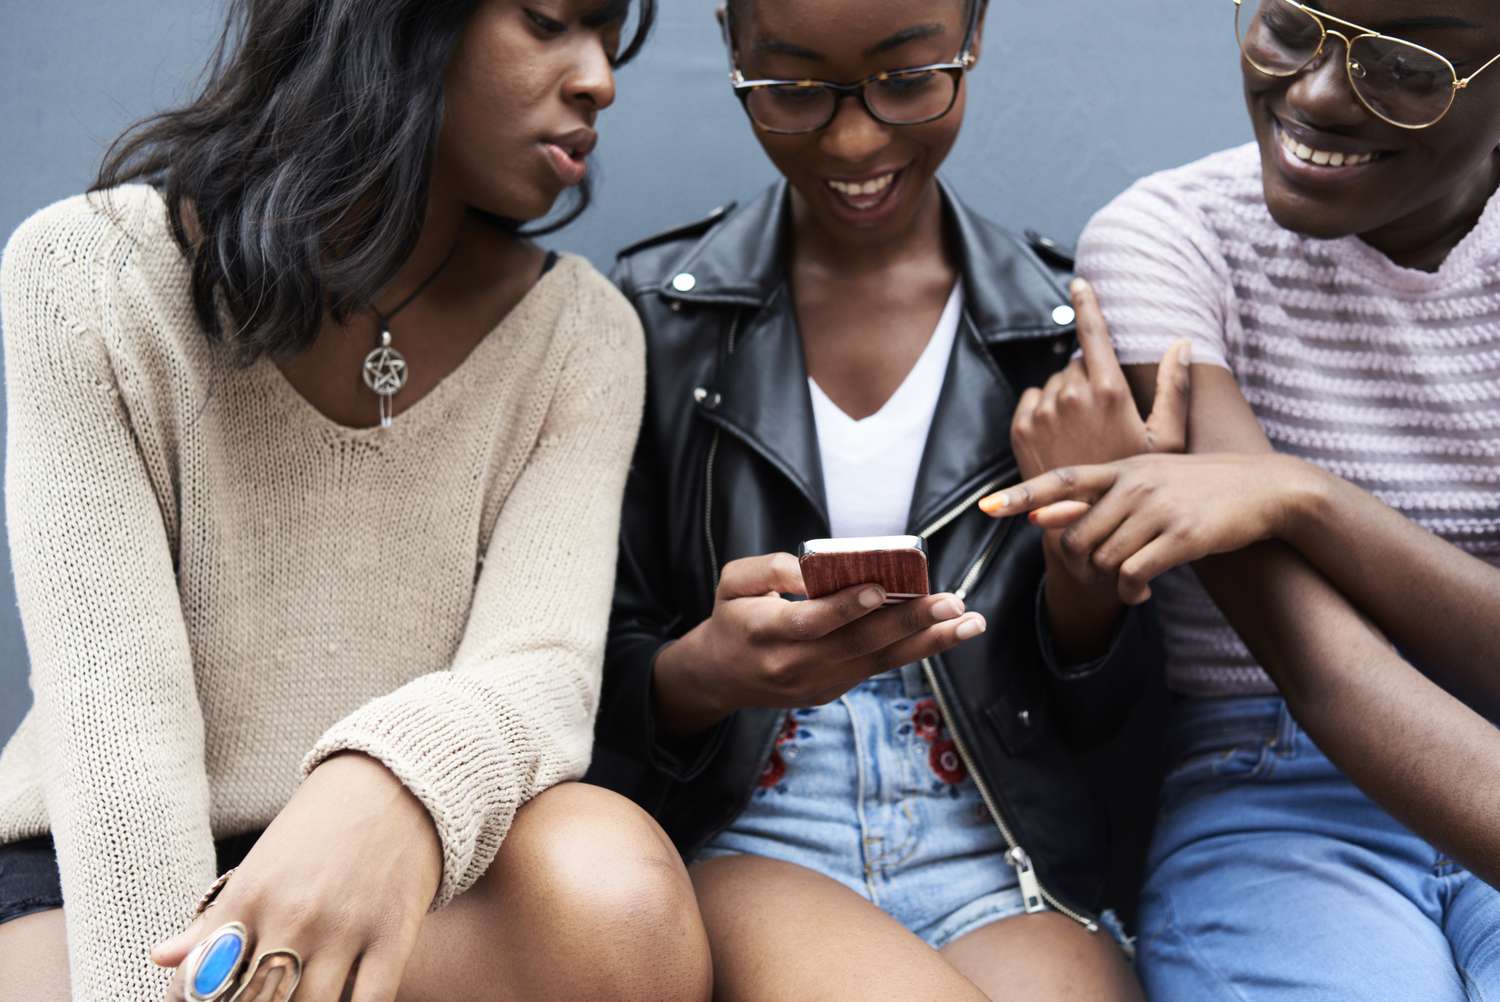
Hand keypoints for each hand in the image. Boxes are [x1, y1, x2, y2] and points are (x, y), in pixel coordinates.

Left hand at [152, 753, 441, 1001]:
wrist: (395, 781)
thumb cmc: (318, 826)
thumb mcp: (260, 864)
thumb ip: (214, 918)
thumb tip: (159, 958)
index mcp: (251, 896)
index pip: (206, 981)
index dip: (200, 1001)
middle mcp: (294, 915)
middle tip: (266, 996)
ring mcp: (346, 927)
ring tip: (300, 996)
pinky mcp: (393, 934)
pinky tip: (345, 1001)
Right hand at [654, 552, 985, 733]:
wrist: (721, 677)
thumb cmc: (732, 617)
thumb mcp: (732, 583)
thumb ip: (768, 569)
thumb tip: (812, 568)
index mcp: (766, 633)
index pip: (811, 622)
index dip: (844, 607)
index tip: (878, 589)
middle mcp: (798, 664)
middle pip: (859, 643)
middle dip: (909, 621)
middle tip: (951, 602)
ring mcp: (820, 682)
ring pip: (880, 659)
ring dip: (930, 640)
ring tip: (971, 622)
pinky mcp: (835, 689)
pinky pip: (879, 665)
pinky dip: (916, 647)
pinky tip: (951, 630)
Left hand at [980, 453, 1314, 604]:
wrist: (1264, 489)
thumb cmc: (1198, 487)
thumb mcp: (1147, 479)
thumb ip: (1095, 496)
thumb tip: (1041, 517)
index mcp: (1122, 468)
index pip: (1059, 479)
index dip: (1020, 495)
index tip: (986, 508)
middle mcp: (1135, 485)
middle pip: (1078, 537)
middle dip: (1082, 565)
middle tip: (1099, 574)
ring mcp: (1158, 509)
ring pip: (1105, 559)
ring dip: (1110, 582)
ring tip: (1126, 584)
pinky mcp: (1181, 536)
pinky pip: (1134, 574)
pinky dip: (1131, 591)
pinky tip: (1141, 593)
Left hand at [1009, 278, 1192, 479]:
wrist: (1085, 524)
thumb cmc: (1138, 484)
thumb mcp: (1168, 440)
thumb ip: (1174, 388)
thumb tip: (1183, 343)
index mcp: (1108, 392)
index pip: (1093, 333)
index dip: (1087, 304)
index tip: (1079, 283)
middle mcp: (1071, 397)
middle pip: (1076, 363)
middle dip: (1088, 378)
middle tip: (1104, 415)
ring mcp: (1043, 413)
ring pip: (1054, 383)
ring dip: (1066, 396)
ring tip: (1085, 432)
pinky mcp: (1021, 430)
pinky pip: (1032, 400)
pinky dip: (1043, 408)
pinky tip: (1063, 435)